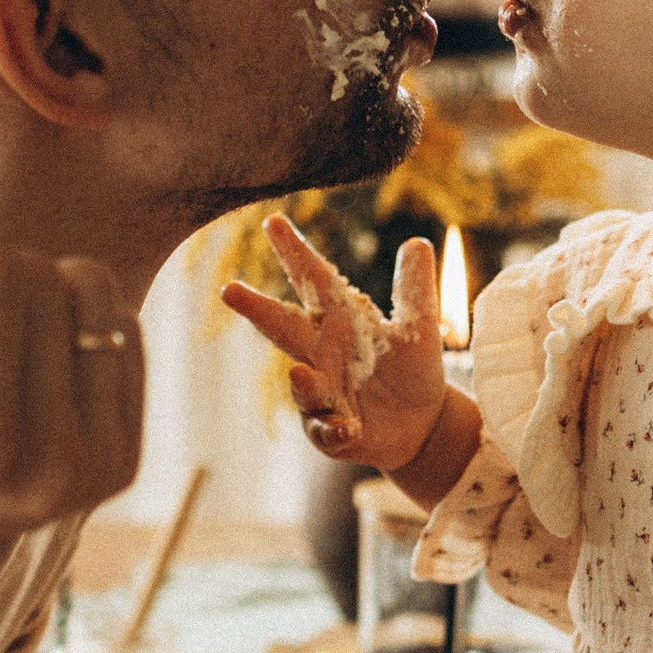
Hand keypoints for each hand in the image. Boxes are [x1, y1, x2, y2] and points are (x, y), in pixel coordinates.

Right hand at [222, 216, 447, 471]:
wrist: (423, 424)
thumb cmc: (412, 369)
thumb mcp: (419, 327)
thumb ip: (414, 289)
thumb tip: (417, 243)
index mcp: (339, 320)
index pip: (313, 279)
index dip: (294, 251)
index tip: (273, 221)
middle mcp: (320, 353)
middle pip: (284, 327)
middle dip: (257, 309)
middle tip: (228, 290)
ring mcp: (321, 393)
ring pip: (303, 383)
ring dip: (302, 380)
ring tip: (302, 372)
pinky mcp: (330, 431)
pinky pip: (326, 429)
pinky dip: (334, 429)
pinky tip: (348, 428)